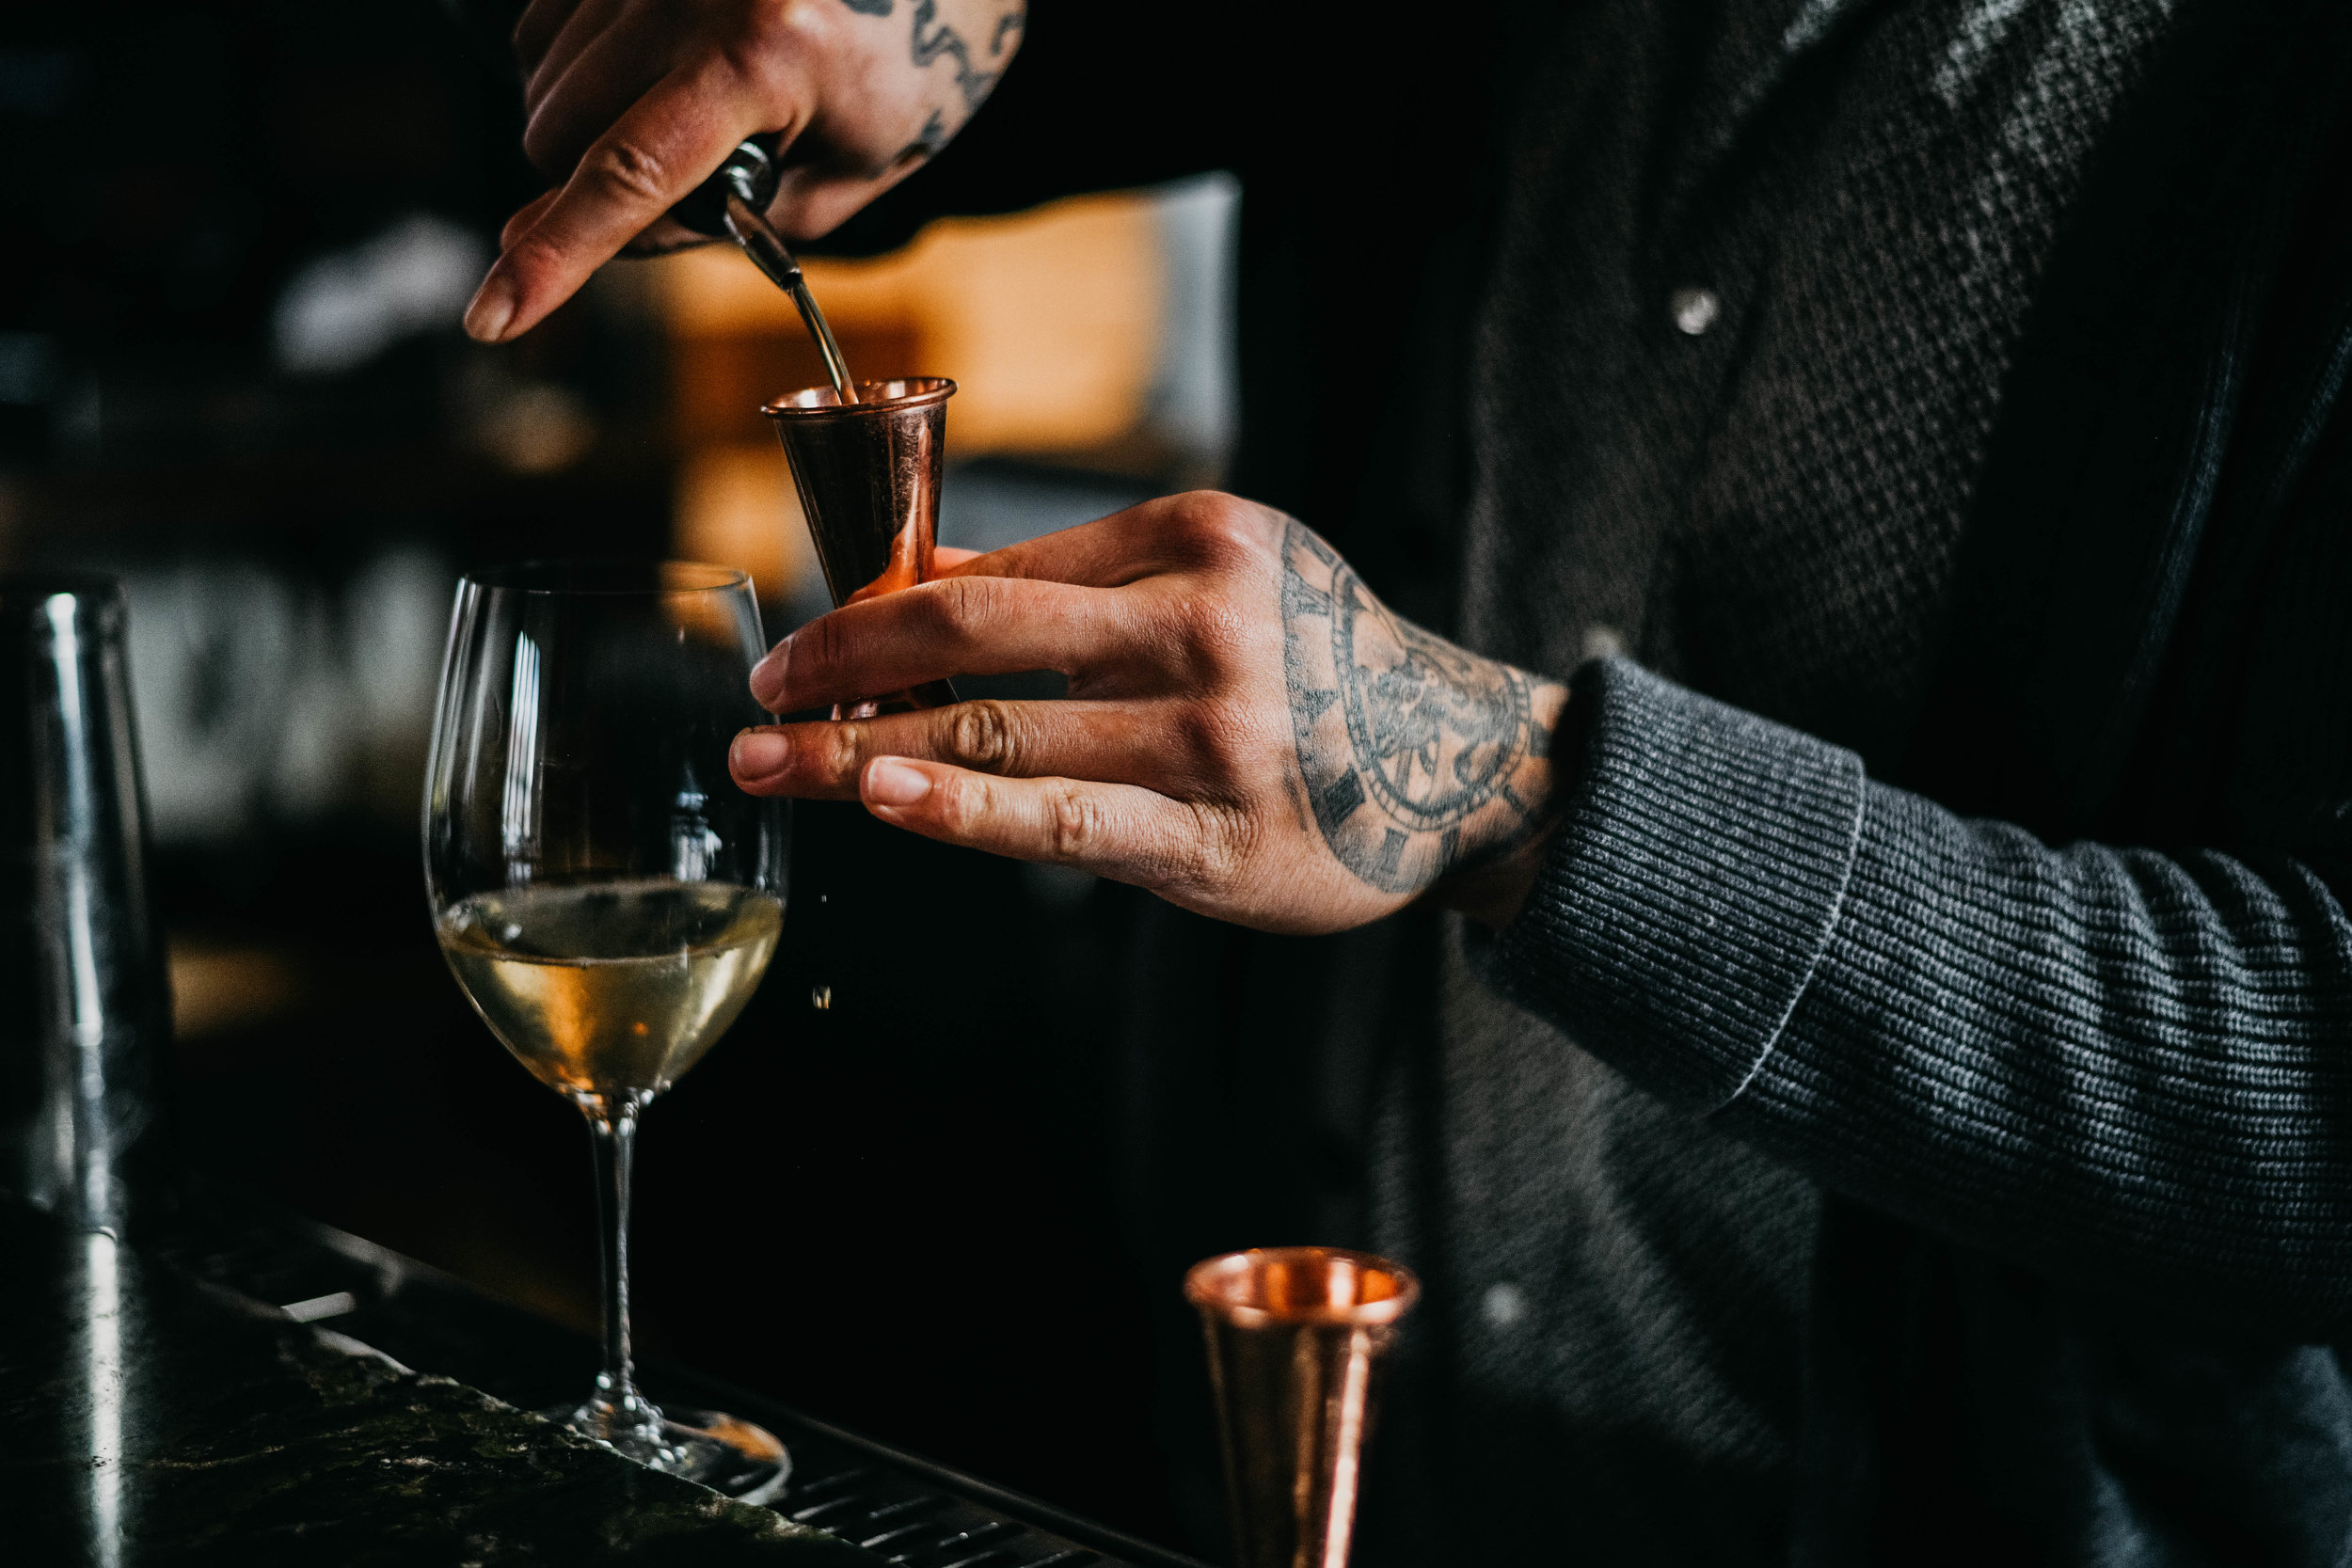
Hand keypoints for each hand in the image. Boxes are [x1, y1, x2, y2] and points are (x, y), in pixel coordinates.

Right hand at [464, 0, 1026, 342]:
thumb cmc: (894, 87)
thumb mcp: (832, 185)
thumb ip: (703, 225)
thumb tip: (558, 245)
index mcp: (768, 55)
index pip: (631, 174)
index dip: (556, 256)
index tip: (492, 318)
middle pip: (558, 129)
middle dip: (591, 181)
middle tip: (692, 170)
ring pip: (538, 77)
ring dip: (586, 120)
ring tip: (691, 106)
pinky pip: (544, 21)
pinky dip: (579, 65)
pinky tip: (655, 65)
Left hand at [726, 494, 1571, 933]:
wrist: (1462, 759)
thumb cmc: (1319, 665)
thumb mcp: (1226, 577)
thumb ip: (1084, 583)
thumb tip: (918, 580)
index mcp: (1198, 538)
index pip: (998, 570)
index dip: (879, 607)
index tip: (805, 645)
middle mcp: (1205, 621)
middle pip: (976, 632)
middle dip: (844, 662)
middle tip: (759, 693)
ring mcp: (1212, 731)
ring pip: (1001, 729)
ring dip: (864, 747)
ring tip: (774, 762)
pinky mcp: (1215, 834)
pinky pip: (1065, 820)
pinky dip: (963, 807)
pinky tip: (884, 798)